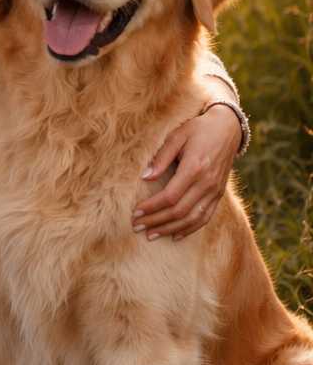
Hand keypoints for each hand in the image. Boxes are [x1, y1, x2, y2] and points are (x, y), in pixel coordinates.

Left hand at [131, 106, 240, 241]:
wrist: (228, 129)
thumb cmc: (198, 129)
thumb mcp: (177, 136)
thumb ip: (161, 157)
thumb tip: (145, 177)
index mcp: (195, 168)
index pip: (170, 196)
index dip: (151, 207)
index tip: (135, 212)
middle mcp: (207, 183)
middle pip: (179, 211)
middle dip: (156, 221)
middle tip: (137, 226)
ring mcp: (215, 191)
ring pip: (192, 219)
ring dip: (170, 229)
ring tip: (151, 235)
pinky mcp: (219, 195)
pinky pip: (205, 217)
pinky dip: (190, 229)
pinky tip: (175, 236)